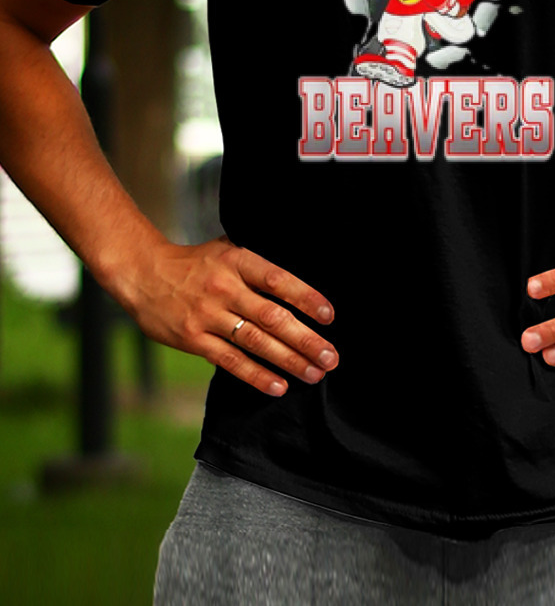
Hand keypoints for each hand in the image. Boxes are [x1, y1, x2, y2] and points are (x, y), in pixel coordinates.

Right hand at [112, 234, 338, 396]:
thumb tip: (300, 278)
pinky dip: (256, 375)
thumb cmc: (195, 263)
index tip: (329, 316)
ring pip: (255, 341)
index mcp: (237, 261)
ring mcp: (207, 315)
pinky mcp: (192, 339)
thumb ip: (257, 264)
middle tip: (331, 357)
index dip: (305, 297)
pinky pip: (230, 360)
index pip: (278, 279)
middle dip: (305, 339)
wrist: (142, 273)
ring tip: (314, 373)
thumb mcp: (227, 249)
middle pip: (272, 316)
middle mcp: (224, 287)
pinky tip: (279, 386)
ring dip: (288, 360)